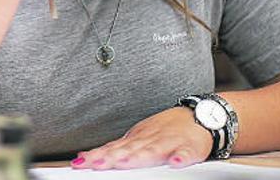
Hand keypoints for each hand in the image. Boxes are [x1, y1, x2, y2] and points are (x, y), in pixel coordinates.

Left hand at [71, 106, 212, 169]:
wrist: (199, 116)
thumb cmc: (167, 130)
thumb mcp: (139, 137)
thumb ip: (117, 149)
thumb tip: (87, 157)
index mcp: (137, 139)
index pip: (113, 148)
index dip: (97, 155)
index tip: (80, 162)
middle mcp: (150, 139)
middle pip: (128, 150)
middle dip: (111, 157)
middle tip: (95, 163)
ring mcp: (170, 142)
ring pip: (153, 151)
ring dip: (139, 157)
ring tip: (124, 163)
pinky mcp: (191, 148)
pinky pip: (186, 153)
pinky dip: (181, 157)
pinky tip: (175, 162)